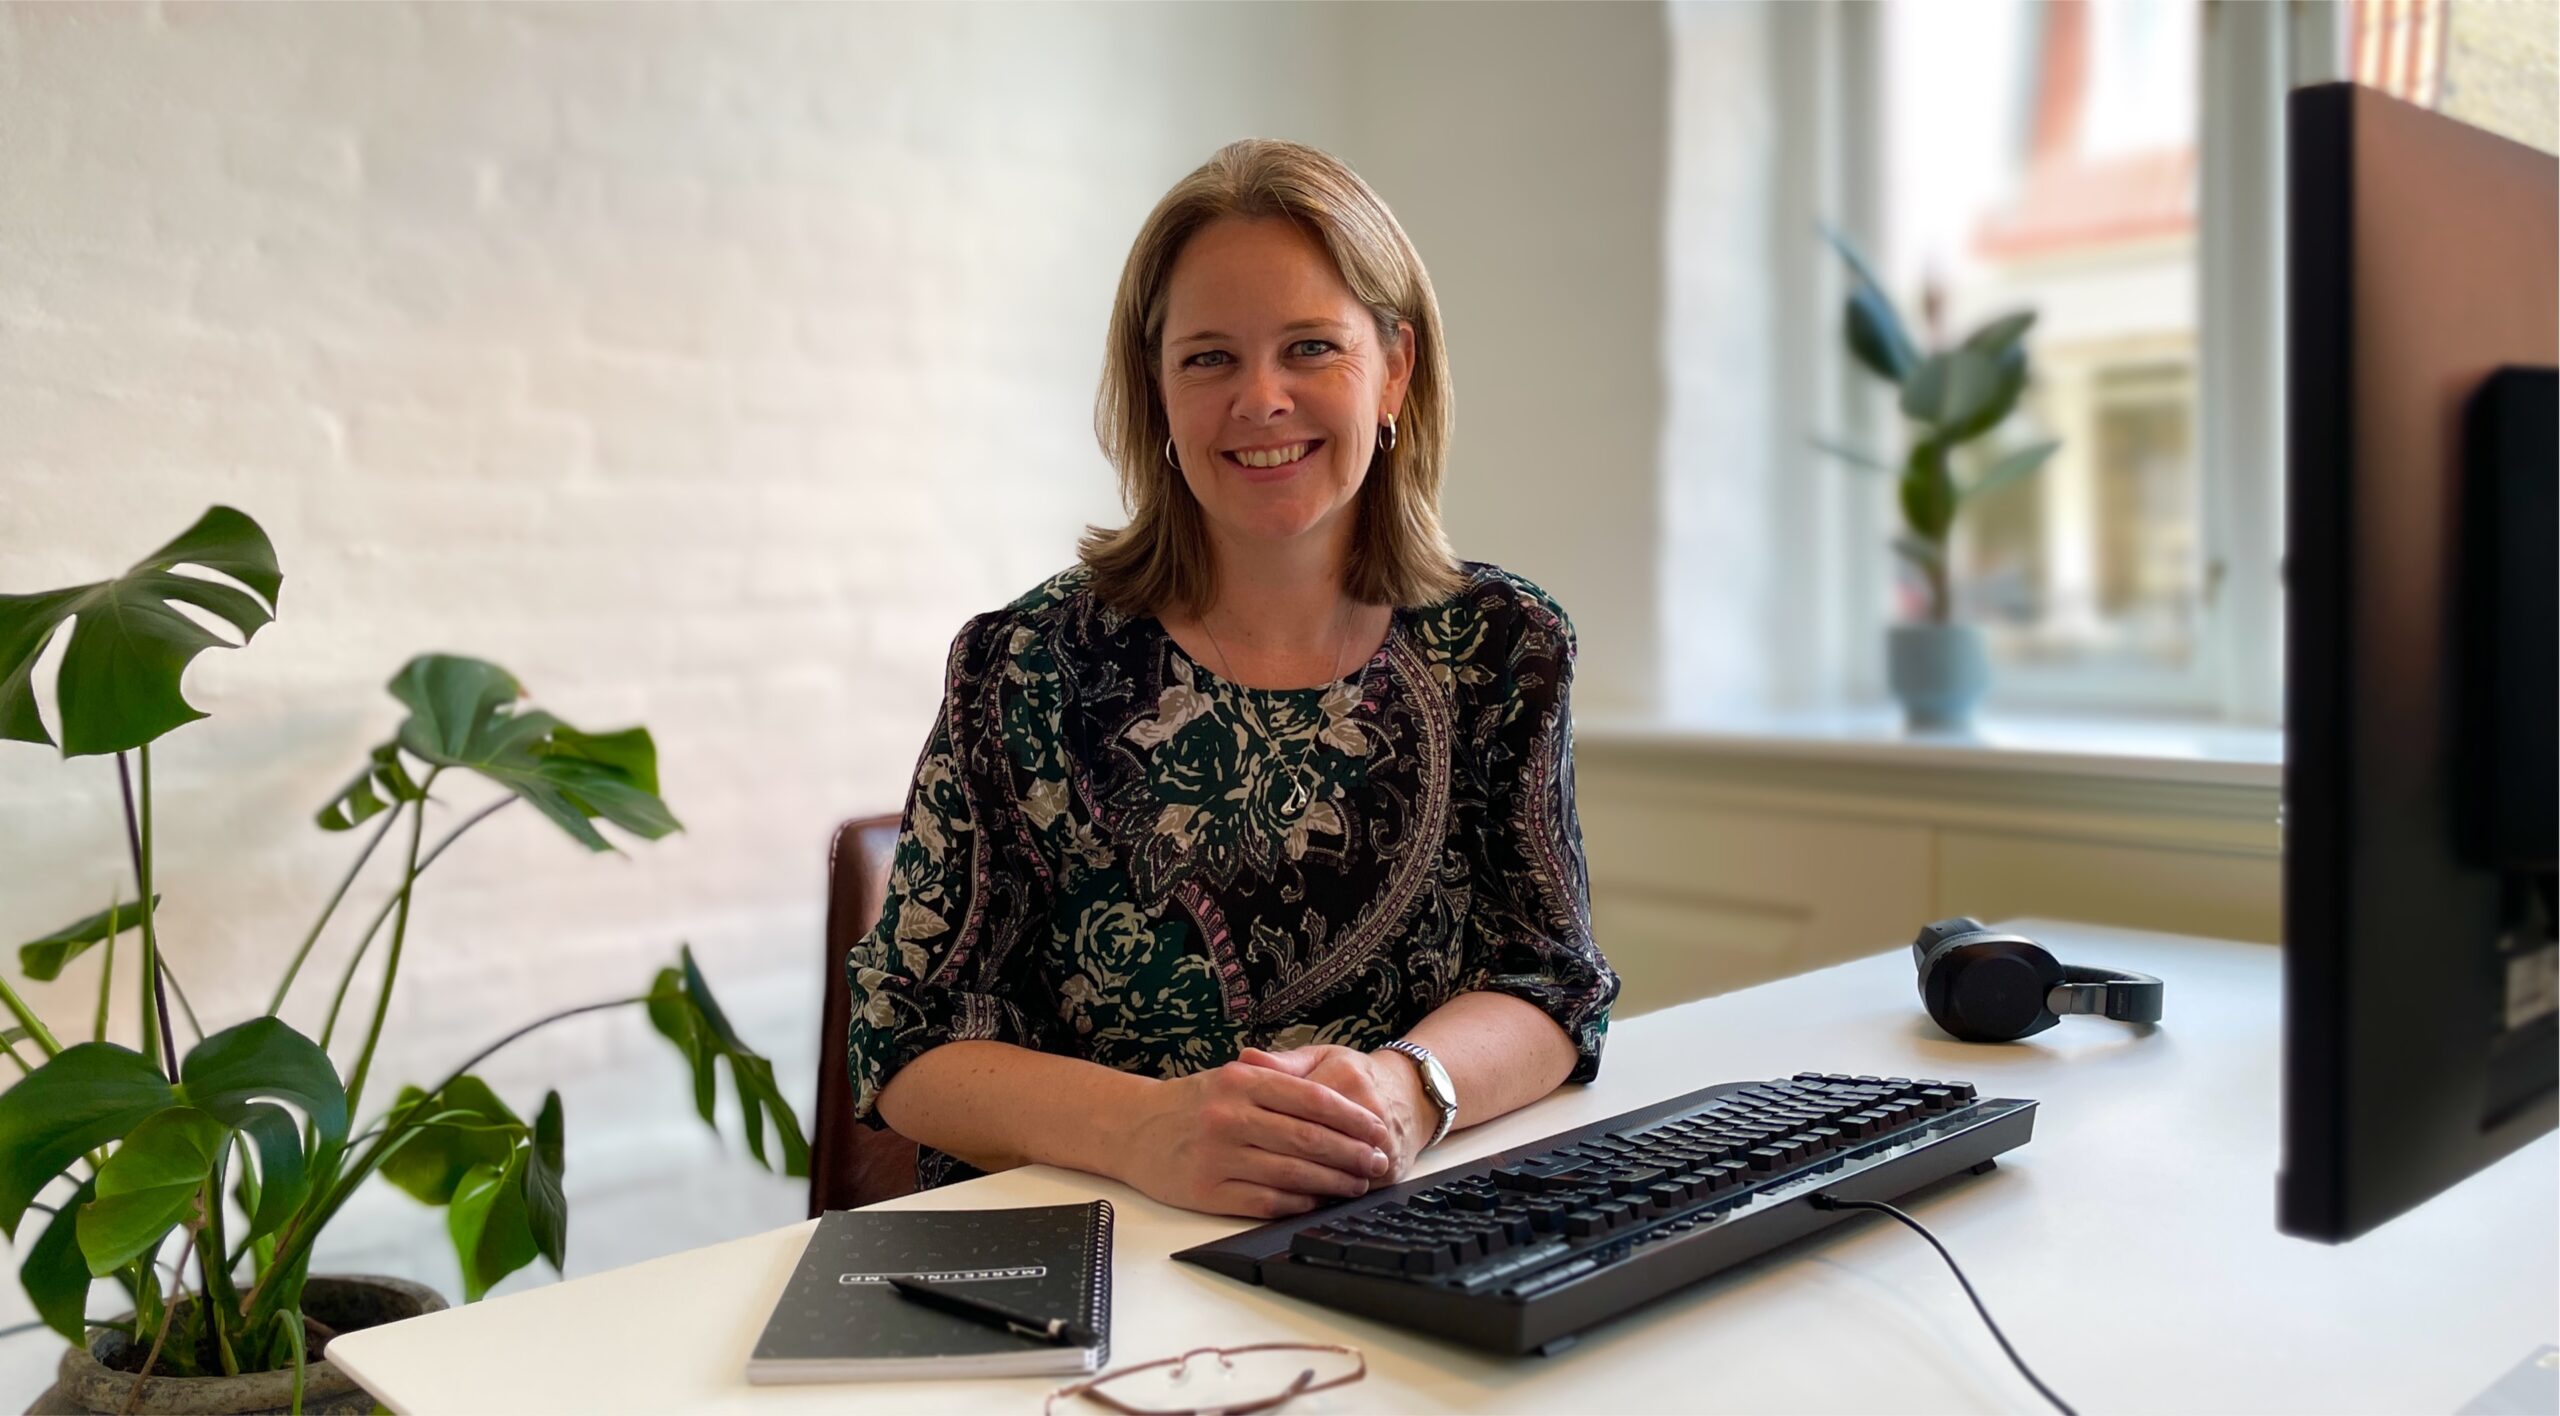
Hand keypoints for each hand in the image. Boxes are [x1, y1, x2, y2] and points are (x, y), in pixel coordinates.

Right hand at [1114, 1060, 1393, 1218]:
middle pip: (1308, 1139)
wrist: (1130, 1129)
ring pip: (1292, 1173)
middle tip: (1378, 1161)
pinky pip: (1266, 1201)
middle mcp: (1229, 1117)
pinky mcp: (1207, 1191)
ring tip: (1356, 1184)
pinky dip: (1298, 1203)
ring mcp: (1217, 1156)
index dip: (1353, 1117)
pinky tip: (1317, 1201)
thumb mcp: (1230, 1076)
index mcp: (1241, 1082)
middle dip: (1352, 1153)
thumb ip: (1278, 1079)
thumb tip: (1339, 1100)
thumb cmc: (1191, 1103)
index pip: (1312, 1099)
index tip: (1378, 1129)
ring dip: (1333, 1182)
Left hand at [1239, 1044, 1434, 1181]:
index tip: (1242, 1132)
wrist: (1409, 1096)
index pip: (1300, 1104)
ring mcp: (1382, 1142)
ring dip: (1300, 1179)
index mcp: (1344, 1076)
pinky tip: (1300, 1198)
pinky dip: (1326, 1195)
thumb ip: (1282, 1063)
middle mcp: (1367, 1107)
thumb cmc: (1353, 1076)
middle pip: (1315, 1140)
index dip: (1269, 1121)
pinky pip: (1353, 1188)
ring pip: (1334, 1168)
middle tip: (1245, 1162)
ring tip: (1267, 1184)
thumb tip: (1245, 1059)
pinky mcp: (1391, 1169)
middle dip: (1278, 1153)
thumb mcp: (1320, 1058)